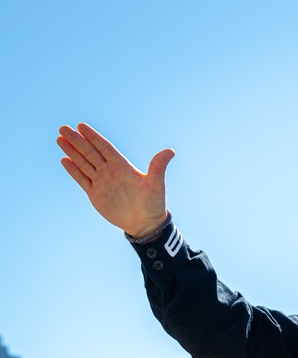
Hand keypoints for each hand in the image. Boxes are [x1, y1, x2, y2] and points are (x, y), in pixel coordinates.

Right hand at [57, 123, 174, 236]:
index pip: (105, 148)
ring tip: (60, 139)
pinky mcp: (95, 194)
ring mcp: (102, 182)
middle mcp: (111, 171)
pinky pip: (82, 179)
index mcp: (123, 166)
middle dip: (77, 141)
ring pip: (84, 164)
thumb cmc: (154, 204)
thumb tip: (170, 150)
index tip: (81, 126)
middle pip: (91, 153)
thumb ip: (158, 167)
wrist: (146, 224)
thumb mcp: (156, 184)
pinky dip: (73, 170)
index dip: (93, 137)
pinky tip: (64, 160)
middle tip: (63, 128)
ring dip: (72, 152)